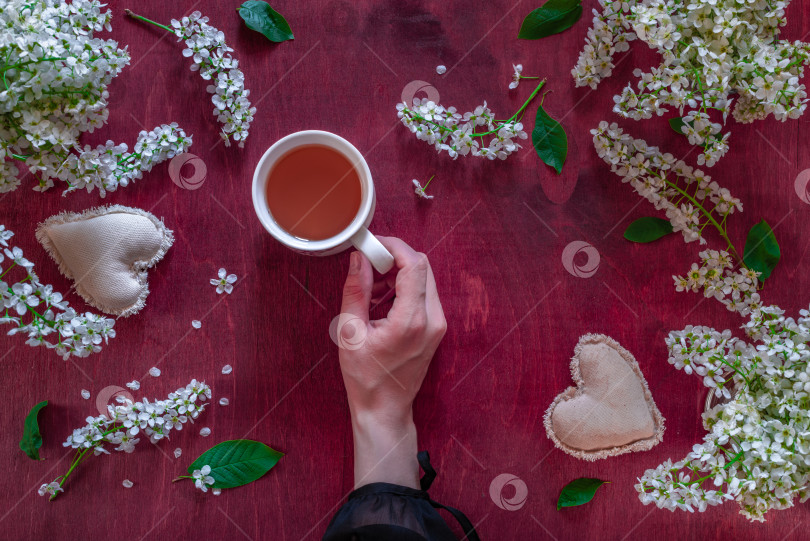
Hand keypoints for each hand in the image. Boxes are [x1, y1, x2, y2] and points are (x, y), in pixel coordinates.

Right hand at [337, 236, 445, 487]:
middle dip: (395, 258)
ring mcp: (438, 324)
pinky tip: (382, 303)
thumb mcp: (350, 332)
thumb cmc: (365, 376)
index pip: (414, 265)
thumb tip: (359, 259)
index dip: (393, 246)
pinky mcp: (436, 328)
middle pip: (422, 267)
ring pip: (424, 279)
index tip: (372, 244)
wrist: (385, 408)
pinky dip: (404, 289)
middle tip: (369, 265)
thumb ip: (356, 290)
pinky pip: (424, 295)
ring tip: (371, 291)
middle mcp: (432, 320)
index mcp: (411, 320)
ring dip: (398, 274)